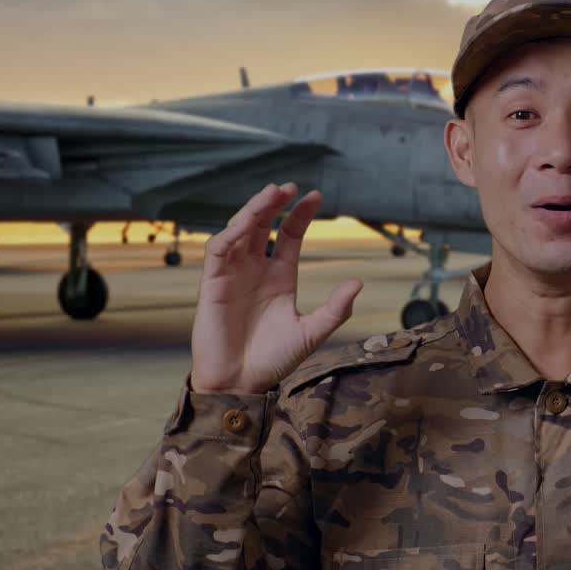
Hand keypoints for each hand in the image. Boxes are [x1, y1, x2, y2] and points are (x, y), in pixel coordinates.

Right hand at [190, 183, 362, 393]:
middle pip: (262, 225)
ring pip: (240, 230)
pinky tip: (246, 224)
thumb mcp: (311, 332)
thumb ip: (335, 308)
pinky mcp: (212, 283)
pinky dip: (230, 233)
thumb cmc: (273, 360)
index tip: (315, 195)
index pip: (288, 235)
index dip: (299, 215)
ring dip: (253, 210)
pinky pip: (218, 250)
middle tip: (289, 186)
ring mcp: (233, 274)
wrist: (241, 383)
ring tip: (271, 194)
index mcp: (280, 276)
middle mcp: (256, 270)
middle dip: (274, 204)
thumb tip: (358, 281)